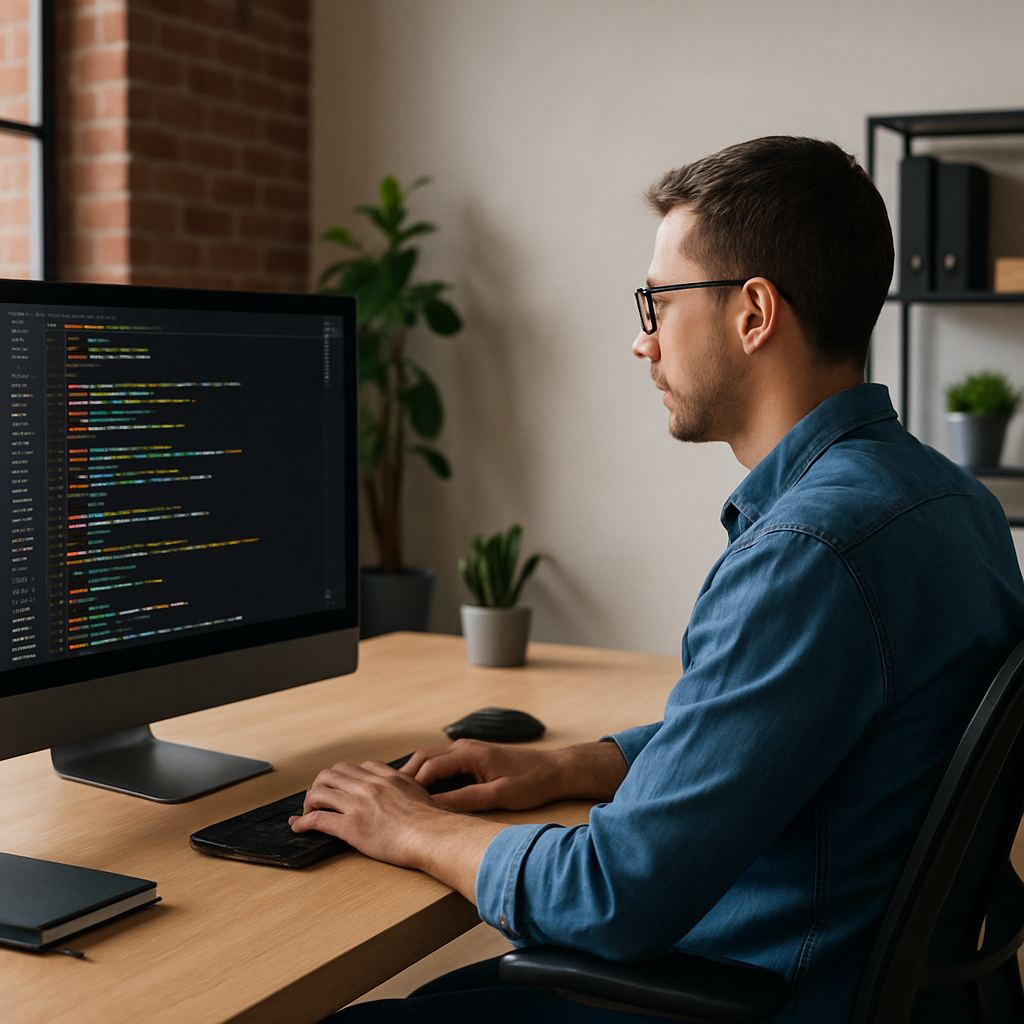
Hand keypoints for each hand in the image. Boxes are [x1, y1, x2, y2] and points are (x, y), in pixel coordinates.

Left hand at [289, 760, 448, 868]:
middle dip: (322, 784)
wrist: (434, 836)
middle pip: (333, 773)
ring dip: (309, 802)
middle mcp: (370, 785)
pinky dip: (303, 823)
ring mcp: (359, 804)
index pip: (357, 767)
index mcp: (388, 777)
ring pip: (319, 791)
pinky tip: (299, 827)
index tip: (341, 787)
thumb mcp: (421, 793)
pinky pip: (318, 819)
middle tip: (320, 799)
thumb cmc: (434, 822)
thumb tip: (411, 795)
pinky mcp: (351, 826)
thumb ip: (408, 788)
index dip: (345, 777)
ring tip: (309, 812)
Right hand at [400, 738, 628, 811]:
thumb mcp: (499, 795)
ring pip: (431, 761)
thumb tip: (437, 808)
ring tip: (402, 800)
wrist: (554, 770)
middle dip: (405, 778)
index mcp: (469, 753)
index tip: (396, 804)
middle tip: (390, 800)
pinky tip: (426, 795)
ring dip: (416, 777)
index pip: (428, 767)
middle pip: (424, 759)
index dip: (410, 786)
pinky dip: (430, 777)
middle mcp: (464, 747)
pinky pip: (443, 765)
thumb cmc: (532, 781)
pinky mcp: (472, 758)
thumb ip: (467, 799)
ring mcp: (467, 751)